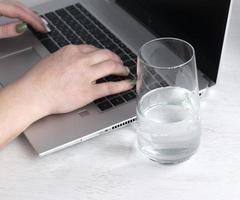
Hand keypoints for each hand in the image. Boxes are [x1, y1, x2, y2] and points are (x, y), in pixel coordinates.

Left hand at [0, 0, 45, 37]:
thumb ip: (6, 30)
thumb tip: (22, 28)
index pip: (19, 11)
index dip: (33, 20)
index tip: (42, 28)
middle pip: (19, 6)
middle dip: (34, 17)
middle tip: (44, 26)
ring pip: (17, 4)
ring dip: (29, 13)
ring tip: (39, 22)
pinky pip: (12, 4)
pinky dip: (22, 10)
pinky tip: (26, 15)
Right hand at [16, 44, 133, 117]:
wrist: (33, 93)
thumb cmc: (38, 79)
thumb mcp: (54, 59)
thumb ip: (69, 58)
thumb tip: (78, 60)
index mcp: (73, 51)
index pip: (94, 49)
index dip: (104, 53)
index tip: (107, 56)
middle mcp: (82, 60)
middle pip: (106, 55)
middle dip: (116, 58)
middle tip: (120, 63)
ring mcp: (87, 76)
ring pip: (111, 67)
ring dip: (121, 68)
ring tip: (125, 71)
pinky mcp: (89, 92)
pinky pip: (111, 86)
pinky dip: (122, 85)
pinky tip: (128, 84)